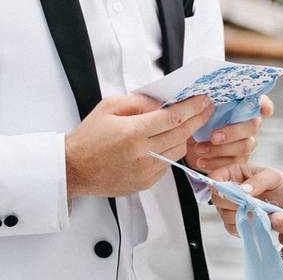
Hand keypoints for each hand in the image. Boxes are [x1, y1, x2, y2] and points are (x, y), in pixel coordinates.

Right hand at [65, 94, 212, 198]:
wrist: (74, 168)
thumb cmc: (89, 136)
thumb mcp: (109, 107)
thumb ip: (138, 101)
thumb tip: (162, 101)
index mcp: (133, 132)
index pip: (173, 118)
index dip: (192, 107)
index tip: (204, 100)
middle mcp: (142, 154)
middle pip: (181, 134)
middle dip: (198, 119)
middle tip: (207, 108)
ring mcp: (145, 171)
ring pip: (178, 151)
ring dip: (185, 136)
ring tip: (186, 123)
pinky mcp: (145, 183)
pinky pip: (168, 164)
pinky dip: (170, 151)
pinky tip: (166, 141)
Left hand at [185, 95, 273, 171]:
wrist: (188, 143)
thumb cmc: (198, 121)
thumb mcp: (198, 109)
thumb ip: (205, 103)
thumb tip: (203, 97)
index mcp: (241, 106)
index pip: (260, 102)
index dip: (265, 105)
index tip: (264, 110)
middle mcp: (249, 123)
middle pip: (252, 126)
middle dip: (232, 132)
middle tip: (213, 137)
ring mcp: (247, 142)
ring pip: (244, 146)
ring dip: (220, 149)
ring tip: (199, 149)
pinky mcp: (240, 160)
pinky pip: (234, 163)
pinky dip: (215, 163)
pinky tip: (201, 161)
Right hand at [209, 163, 282, 236]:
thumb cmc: (279, 185)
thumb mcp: (273, 177)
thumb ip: (258, 181)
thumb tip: (242, 190)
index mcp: (232, 173)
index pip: (214, 178)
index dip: (217, 187)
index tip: (231, 194)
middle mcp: (227, 190)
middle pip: (216, 199)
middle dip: (234, 204)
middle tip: (251, 204)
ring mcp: (229, 207)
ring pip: (224, 215)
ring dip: (241, 216)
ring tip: (258, 212)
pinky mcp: (234, 222)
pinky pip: (231, 228)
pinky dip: (244, 226)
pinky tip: (256, 220)